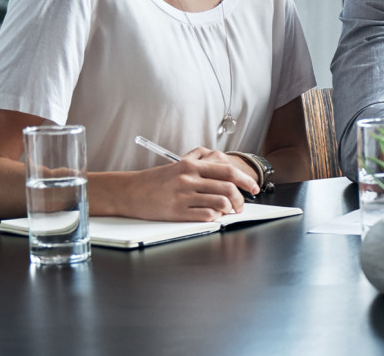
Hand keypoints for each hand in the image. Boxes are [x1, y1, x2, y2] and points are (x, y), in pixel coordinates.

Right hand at [122, 148, 259, 221]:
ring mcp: (183, 196)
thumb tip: (227, 175)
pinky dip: (215, 217)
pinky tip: (215, 216)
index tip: (254, 187)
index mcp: (191, 166)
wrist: (129, 191)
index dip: (246, 180)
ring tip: (229, 211)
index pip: (227, 171)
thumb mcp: (178, 166)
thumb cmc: (156, 180)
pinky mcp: (177, 212)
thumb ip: (201, 166)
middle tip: (243, 205)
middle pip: (228, 187)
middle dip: (241, 198)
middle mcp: (188, 179)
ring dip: (229, 209)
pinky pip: (206, 215)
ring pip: (220, 202)